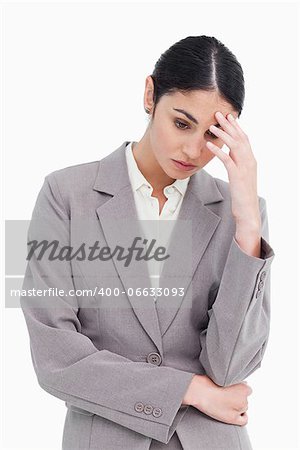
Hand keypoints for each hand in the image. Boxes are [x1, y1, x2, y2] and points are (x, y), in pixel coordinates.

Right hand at [182, 374, 251, 425]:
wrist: (199, 391)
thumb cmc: (209, 381)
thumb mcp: (224, 376)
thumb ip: (235, 380)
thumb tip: (243, 384)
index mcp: (244, 386)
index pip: (246, 388)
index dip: (238, 389)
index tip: (230, 389)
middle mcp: (244, 398)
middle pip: (244, 399)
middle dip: (237, 397)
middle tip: (225, 396)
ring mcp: (239, 409)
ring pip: (243, 408)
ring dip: (236, 406)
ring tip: (223, 402)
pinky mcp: (233, 418)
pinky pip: (244, 420)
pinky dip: (242, 417)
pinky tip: (235, 414)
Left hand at [206, 112, 259, 229]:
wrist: (248, 210)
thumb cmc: (242, 195)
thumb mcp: (239, 175)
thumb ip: (235, 162)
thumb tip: (228, 153)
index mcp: (250, 160)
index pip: (244, 138)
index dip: (236, 126)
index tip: (228, 117)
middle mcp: (249, 161)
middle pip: (239, 138)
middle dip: (229, 125)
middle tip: (218, 113)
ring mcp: (244, 168)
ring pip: (234, 145)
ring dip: (222, 134)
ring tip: (211, 126)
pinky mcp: (237, 175)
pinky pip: (227, 159)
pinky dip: (218, 150)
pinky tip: (208, 144)